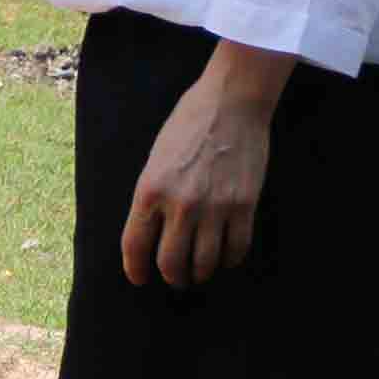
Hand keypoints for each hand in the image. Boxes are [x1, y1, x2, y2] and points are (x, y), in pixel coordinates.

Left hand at [123, 52, 280, 289]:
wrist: (231, 101)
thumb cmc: (189, 122)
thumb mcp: (156, 157)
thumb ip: (153, 195)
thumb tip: (152, 232)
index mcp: (150, 189)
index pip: (135, 246)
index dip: (136, 269)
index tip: (140, 277)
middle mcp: (179, 204)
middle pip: (171, 264)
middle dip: (171, 276)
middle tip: (175, 276)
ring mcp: (214, 207)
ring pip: (205, 264)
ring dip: (200, 273)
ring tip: (200, 271)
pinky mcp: (243, 206)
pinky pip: (236, 250)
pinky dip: (229, 260)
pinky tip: (225, 256)